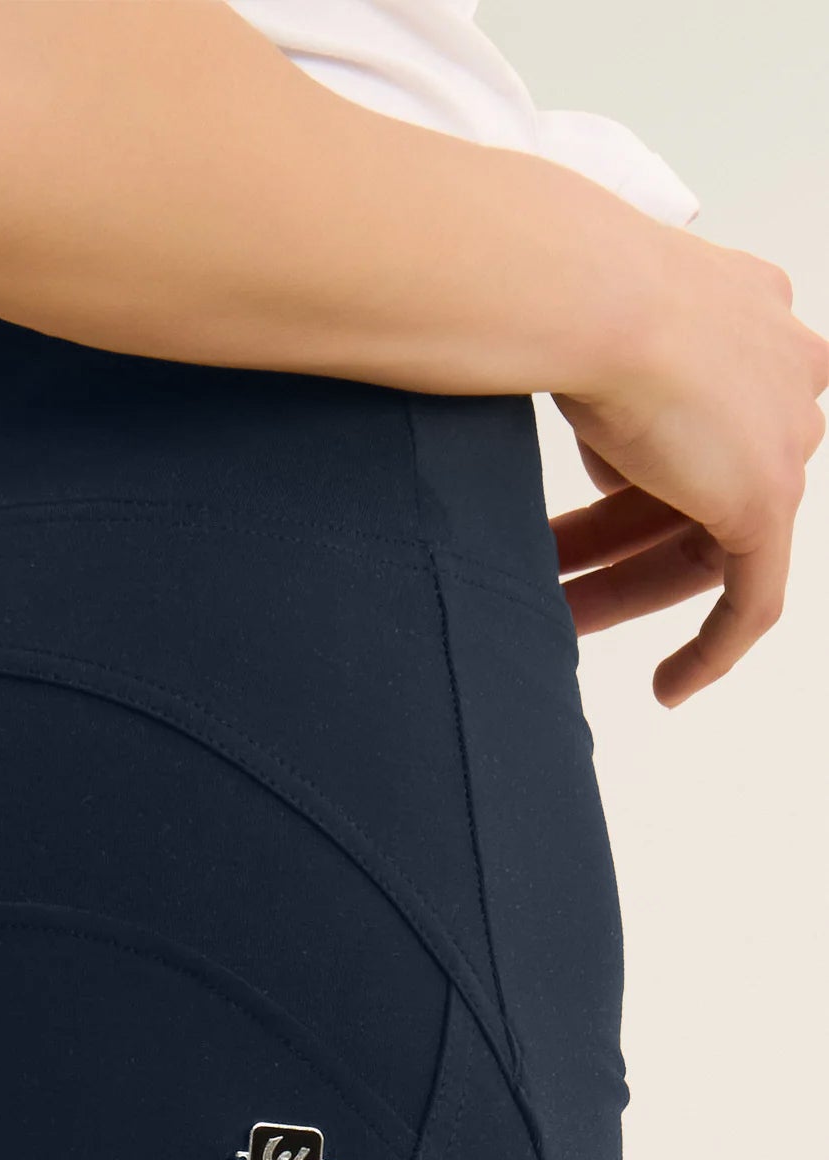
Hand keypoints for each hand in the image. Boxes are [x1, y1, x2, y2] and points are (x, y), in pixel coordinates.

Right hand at [549, 233, 827, 705]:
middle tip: (555, 586)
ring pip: (711, 539)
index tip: (584, 516)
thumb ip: (603, 382)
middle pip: (702, 488)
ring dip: (627, 588)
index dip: (633, 479)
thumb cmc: (561, 293)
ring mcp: (785, 433)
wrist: (581, 291)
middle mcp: (782, 367)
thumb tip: (577, 439)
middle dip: (616, 546)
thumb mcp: (584, 335)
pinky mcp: (769, 497)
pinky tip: (671, 687)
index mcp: (749, 312)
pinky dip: (714, 648)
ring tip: (560, 619)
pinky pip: (755, 597)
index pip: (703, 420)